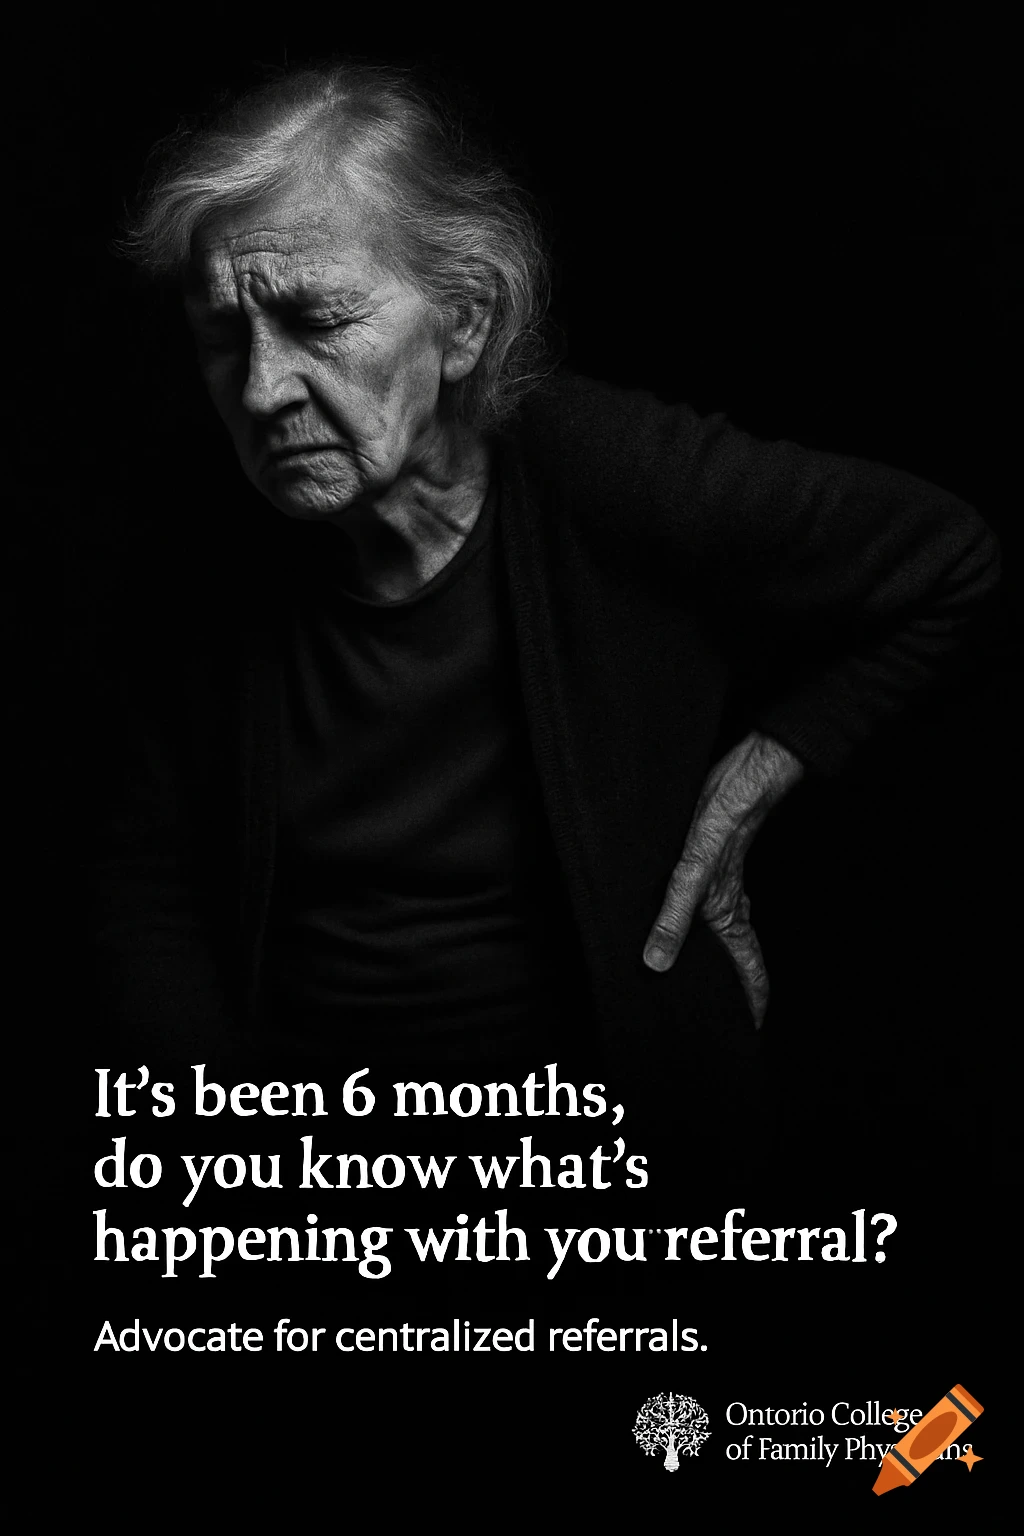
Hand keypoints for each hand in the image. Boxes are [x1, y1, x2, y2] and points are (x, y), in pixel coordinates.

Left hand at [643, 731, 803, 1026]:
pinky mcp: (708, 869)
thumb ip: (675, 919)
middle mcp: (730, 910)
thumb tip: (657, 964)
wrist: (739, 781)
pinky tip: (674, 920)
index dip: (751, 1007)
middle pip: (736, 963)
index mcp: (732, 920)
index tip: (748, 1033)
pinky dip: (693, 925)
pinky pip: (703, 909)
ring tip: (693, 978)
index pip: (750, 975)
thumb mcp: (692, 876)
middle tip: (718, 1018)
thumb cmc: (724, 825)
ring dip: (712, 959)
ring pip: (721, 937)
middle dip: (730, 992)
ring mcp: (720, 890)